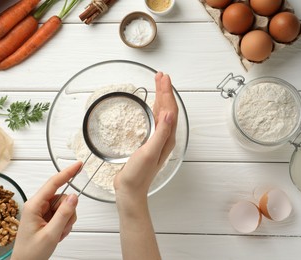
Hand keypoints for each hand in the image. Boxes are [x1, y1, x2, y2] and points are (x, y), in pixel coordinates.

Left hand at [11, 161, 81, 259]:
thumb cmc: (31, 253)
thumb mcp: (51, 234)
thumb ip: (63, 214)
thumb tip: (74, 196)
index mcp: (34, 205)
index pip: (54, 183)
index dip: (67, 173)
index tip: (78, 165)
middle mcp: (37, 205)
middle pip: (62, 198)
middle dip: (67, 212)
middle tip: (62, 228)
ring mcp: (42, 211)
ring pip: (64, 207)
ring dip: (65, 221)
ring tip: (57, 234)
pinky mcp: (45, 217)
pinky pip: (61, 214)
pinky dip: (63, 225)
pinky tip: (57, 234)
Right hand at [113, 72, 175, 259]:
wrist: (130, 190)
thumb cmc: (138, 174)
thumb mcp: (149, 151)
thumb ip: (161, 132)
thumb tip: (170, 112)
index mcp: (167, 137)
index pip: (170, 109)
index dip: (167, 92)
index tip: (162, 77)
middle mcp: (164, 137)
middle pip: (167, 108)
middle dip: (164, 91)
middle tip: (159, 75)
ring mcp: (156, 139)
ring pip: (161, 113)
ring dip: (160, 98)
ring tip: (157, 84)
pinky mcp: (148, 141)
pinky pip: (154, 119)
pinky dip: (153, 108)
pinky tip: (150, 105)